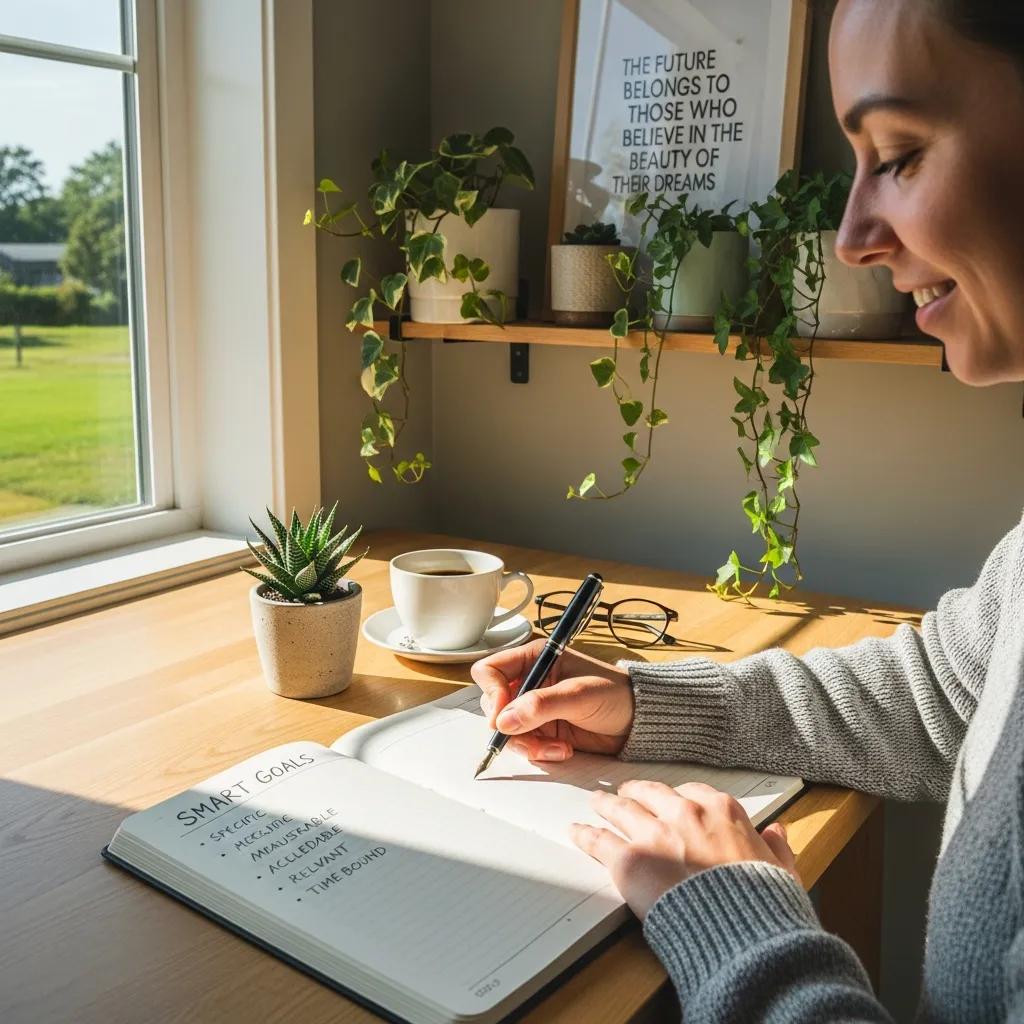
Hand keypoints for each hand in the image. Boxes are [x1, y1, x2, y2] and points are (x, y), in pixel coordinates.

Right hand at [470, 637, 633, 759]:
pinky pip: (525, 745)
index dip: (493, 693)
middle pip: (494, 705)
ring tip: (557, 748)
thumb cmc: (614, 694)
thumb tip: (504, 721)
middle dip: (511, 726)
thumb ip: (541, 705)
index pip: (491, 671)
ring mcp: (534, 708)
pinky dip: (540, 752)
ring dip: (528, 744)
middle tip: (532, 736)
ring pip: (507, 730)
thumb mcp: (578, 695)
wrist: (638, 722)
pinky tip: (563, 750)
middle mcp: (530, 681)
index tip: (505, 715)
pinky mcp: (542, 730)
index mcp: (534, 658)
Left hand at [570, 780, 798, 918]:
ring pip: (621, 809)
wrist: (741, 933)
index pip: (691, 792)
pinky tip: (576, 832)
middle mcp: (685, 813)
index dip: (676, 798)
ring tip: (597, 802)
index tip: (670, 801)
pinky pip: (599, 841)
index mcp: (722, 811)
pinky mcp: (629, 859)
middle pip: (651, 794)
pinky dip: (585, 835)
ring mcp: (654, 833)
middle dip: (637, 793)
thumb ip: (776, 847)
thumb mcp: (782, 871)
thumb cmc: (763, 906)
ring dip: (607, 804)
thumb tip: (776, 833)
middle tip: (627, 794)